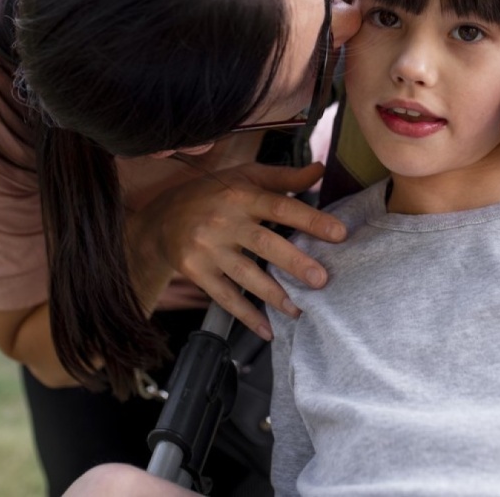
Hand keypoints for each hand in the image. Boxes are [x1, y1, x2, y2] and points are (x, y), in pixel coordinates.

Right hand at [129, 161, 342, 340]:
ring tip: (299, 310)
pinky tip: (267, 329)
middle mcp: (224, 221)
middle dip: (293, 262)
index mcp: (241, 195)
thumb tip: (321, 169)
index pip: (280, 206)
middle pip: (263, 243)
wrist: (160, 218)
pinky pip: (224, 296)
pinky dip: (246, 315)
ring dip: (274, 294)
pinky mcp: (196, 270)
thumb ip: (284, 178)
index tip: (339, 234)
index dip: (310, 220)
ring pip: (245, 274)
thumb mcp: (244, 177)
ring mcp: (208, 248)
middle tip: (321, 280)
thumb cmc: (213, 194)